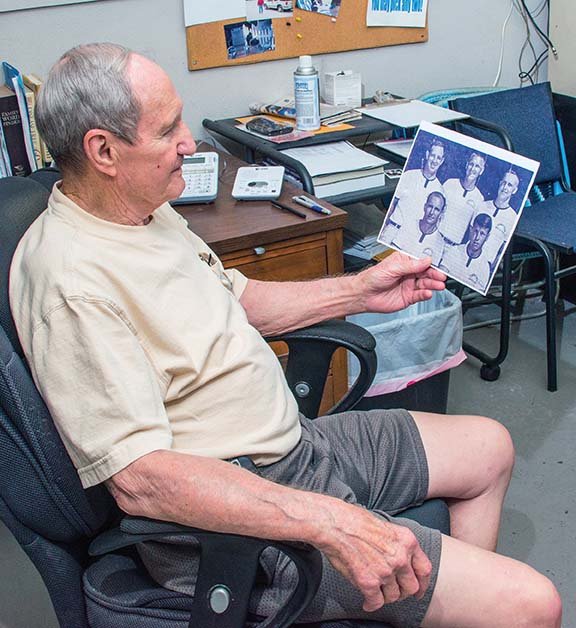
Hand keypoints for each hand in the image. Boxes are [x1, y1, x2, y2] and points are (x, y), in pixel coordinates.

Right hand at [316, 499, 431, 611]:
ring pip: (393, 596)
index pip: (424, 569)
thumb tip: (401, 563)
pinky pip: (376, 602)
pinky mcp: (369, 582)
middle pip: (411, 587)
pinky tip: (366, 601)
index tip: (418, 591)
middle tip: (391, 591)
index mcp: (407, 541)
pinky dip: (370, 604)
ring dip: (384, 597)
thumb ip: (398, 545)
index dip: (422, 584)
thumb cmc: (355, 520)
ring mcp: (386, 570)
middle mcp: (400, 557)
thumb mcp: (386, 526)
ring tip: (374, 592)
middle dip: (401, 592)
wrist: (335, 523)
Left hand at [356, 251, 445, 313]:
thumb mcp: (392, 268)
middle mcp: (408, 273)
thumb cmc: (372, 278)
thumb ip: (411, 266)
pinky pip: (420, 295)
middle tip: (441, 277)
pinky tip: (428, 293)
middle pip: (426, 273)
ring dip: (433, 284)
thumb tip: (426, 260)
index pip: (422, 261)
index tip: (440, 265)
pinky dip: (425, 294)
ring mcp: (409, 285)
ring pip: (425, 284)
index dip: (431, 263)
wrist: (364, 295)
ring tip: (439, 285)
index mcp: (404, 262)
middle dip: (435, 274)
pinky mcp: (408, 297)